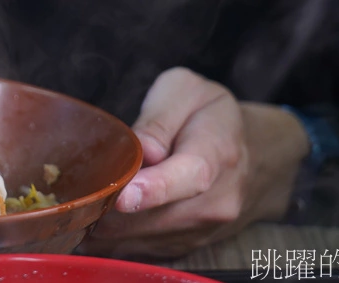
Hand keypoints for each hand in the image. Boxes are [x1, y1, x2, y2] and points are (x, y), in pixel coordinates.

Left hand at [82, 67, 309, 259]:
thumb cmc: (209, 114)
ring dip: (110, 221)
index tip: (123, 195)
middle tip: (83, 184)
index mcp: (217, 152)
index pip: (189, 177)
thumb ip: (159, 120)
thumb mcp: (185, 91)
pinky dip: (117, 233)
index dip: (154, 188)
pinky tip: (104, 213)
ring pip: (143, 237)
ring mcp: (204, 229)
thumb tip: (140, 150)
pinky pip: (142, 247)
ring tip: (93, 194)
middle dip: (113, 203)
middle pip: (156, 215)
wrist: (255, 153)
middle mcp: (216, 200)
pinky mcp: (188, 245)